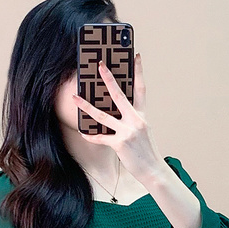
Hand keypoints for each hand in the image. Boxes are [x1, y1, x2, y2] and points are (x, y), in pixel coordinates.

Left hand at [70, 52, 164, 185]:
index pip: (141, 89)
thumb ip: (132, 120)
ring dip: (86, 106)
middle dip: (109, 79)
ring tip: (75, 97)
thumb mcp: (143, 132)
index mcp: (142, 115)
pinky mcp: (119, 144)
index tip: (136, 57)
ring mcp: (127, 132)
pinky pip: (100, 137)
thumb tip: (117, 113)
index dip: (138, 72)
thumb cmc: (147, 152)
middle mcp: (135, 120)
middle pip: (119, 95)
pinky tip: (83, 132)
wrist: (153, 170)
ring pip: (102, 116)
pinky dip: (91, 135)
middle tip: (100, 65)